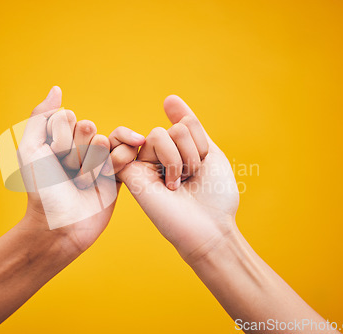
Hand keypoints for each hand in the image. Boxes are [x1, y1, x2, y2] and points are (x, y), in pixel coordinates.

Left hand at [17, 86, 143, 253]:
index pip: (67, 118)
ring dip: (92, 165)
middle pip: (87, 127)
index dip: (60, 140)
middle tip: (68, 174)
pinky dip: (118, 160)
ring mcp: (99, 157)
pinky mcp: (118, 171)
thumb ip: (39, 117)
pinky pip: (126, 150)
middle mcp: (79, 145)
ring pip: (104, 140)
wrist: (61, 226)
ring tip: (83, 183)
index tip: (52, 160)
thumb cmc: (42, 191)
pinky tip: (110, 175)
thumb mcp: (30, 150)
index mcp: (58, 137)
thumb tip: (57, 89)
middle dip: (76, 153)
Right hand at [119, 95, 239, 262]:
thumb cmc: (214, 196)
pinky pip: (128, 144)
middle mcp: (158, 154)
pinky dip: (142, 156)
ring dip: (177, 161)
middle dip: (192, 153)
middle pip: (174, 128)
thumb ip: (190, 124)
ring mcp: (144, 163)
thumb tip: (168, 97)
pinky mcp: (129, 173)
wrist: (208, 227)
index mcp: (177, 149)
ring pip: (157, 134)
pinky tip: (161, 182)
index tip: (203, 167)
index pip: (186, 123)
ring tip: (176, 184)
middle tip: (190, 178)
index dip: (201, 143)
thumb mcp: (209, 152)